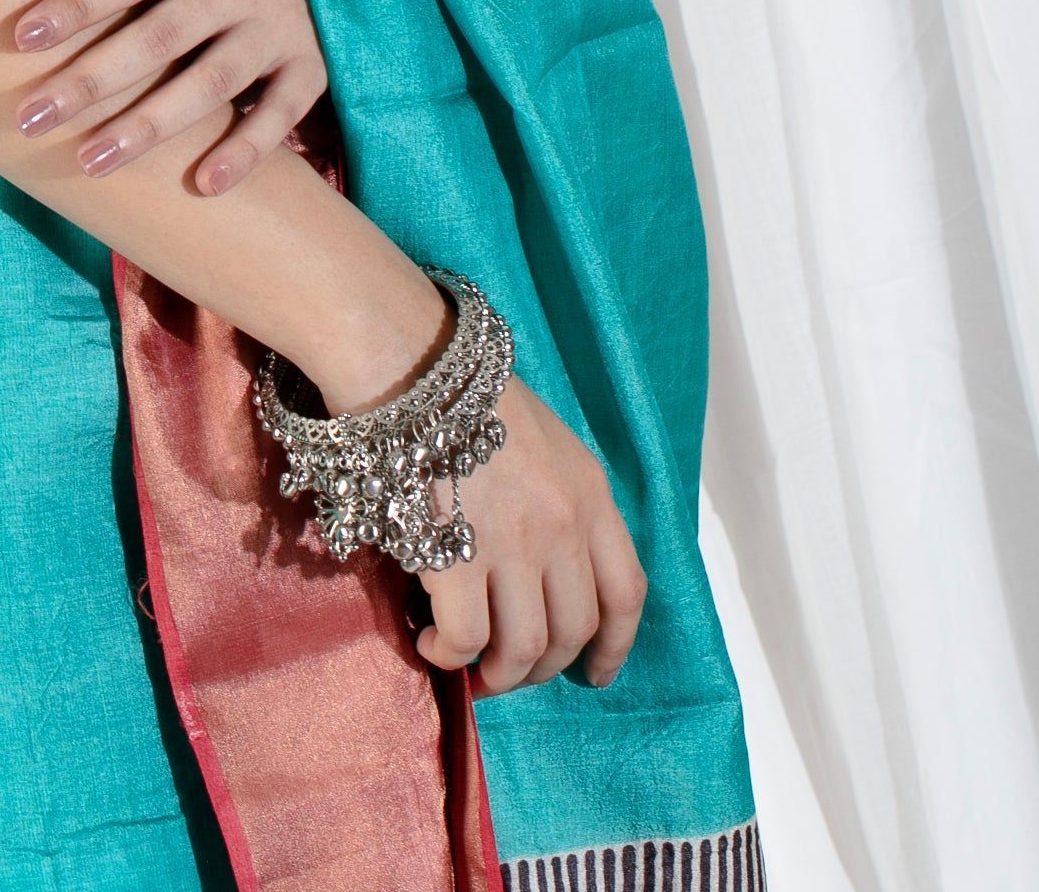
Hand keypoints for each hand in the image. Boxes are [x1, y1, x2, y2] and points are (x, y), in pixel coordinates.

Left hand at [11, 0, 327, 193]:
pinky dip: (247, 149)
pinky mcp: (311, 63)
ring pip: (210, 83)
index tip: (21, 37)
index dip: (78, 4)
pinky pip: (281, 111)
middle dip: (93, 81)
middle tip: (31, 118)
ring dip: (149, 126)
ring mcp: (279, 24)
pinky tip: (201, 185)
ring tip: (89, 163)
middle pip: (160, 37)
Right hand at [409, 372, 644, 695]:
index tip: (596, 674)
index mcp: (590, 494)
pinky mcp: (458, 559)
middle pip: (573, 630)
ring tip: (470, 663)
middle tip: (507, 668)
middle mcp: (564, 526)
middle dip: (542, 666)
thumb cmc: (470, 397)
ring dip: (498, 672)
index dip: (615, 646)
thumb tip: (544, 580)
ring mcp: (514, 545)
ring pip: (524, 648)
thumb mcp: (547, 445)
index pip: (626, 591)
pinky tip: (431, 641)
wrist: (412, 364)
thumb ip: (562, 506)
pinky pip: (466, 640)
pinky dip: (449, 655)